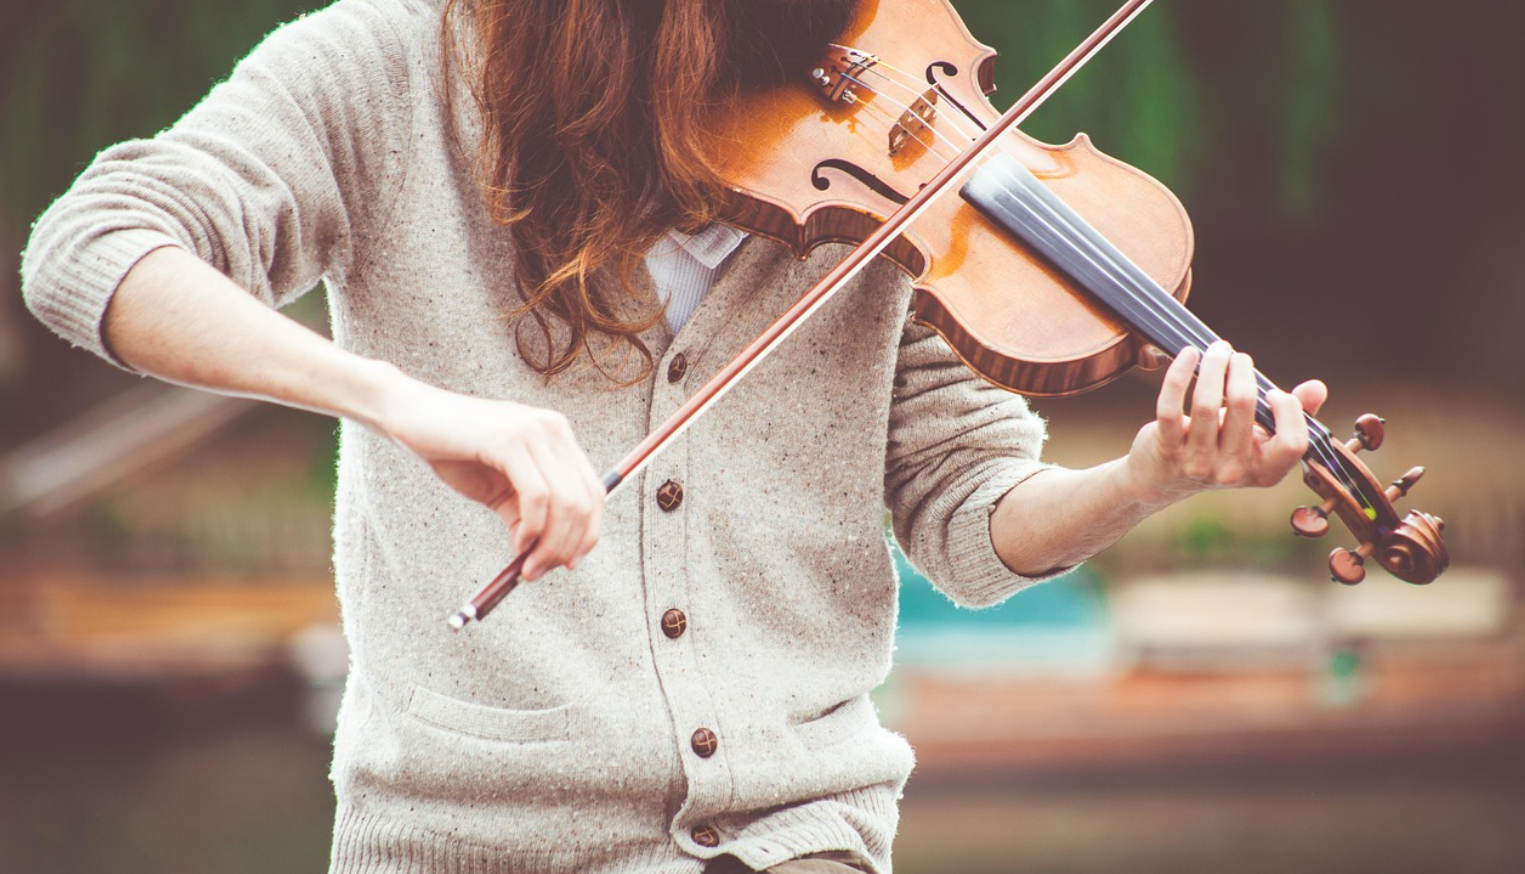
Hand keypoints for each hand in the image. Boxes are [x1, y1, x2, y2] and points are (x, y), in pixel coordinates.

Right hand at [378, 377, 604, 580]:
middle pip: (585, 501)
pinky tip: (518, 543)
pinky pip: (537, 496)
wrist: (409, 415)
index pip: (594, 492)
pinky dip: (533, 528)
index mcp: (557, 437)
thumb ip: (525, 515)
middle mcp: (553, 430)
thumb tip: (545, 556)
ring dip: (550, 545)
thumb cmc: (453, 451)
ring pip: (566, 502)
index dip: (588, 534)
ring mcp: (534, 431)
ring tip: (527, 566)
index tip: (569, 564)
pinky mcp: (510, 439)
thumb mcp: (499, 488)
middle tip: (538, 572)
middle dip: (567, 546)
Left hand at [1126, 340, 1327, 504]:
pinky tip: (1188, 355)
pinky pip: (1170, 407)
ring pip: (1207, 403)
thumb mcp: (1258, 438)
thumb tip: (1317, 388)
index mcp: (1265, 471)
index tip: (1273, 391)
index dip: (1289, 410)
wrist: (1165, 478)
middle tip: (1236, 357)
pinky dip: (1179, 375)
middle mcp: (1233, 471)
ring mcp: (1198, 463)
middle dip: (1242, 370)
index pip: (1293, 442)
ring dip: (1213, 365)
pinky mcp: (1167, 450)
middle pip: (1245, 407)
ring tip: (1216, 350)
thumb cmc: (1220, 449)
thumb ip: (1292, 415)